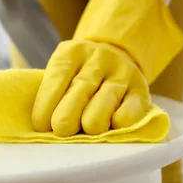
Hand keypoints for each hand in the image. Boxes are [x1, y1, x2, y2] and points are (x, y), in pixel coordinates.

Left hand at [31, 0, 182, 135]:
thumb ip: (52, 90)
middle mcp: (99, 59)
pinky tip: (110, 125)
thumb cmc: (79, 73)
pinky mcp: (140, 90)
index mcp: (72, 52)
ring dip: (90, 123)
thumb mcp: (62, 69)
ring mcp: (122, 73)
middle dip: (66, 118)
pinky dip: (117, 123)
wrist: (115, 55)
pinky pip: (129, 112)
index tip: (41, 125)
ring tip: (85, 129)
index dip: (45, 106)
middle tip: (61, 130)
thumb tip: (41, 126)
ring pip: (103, 104)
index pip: (56, 79)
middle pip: (79, 92)